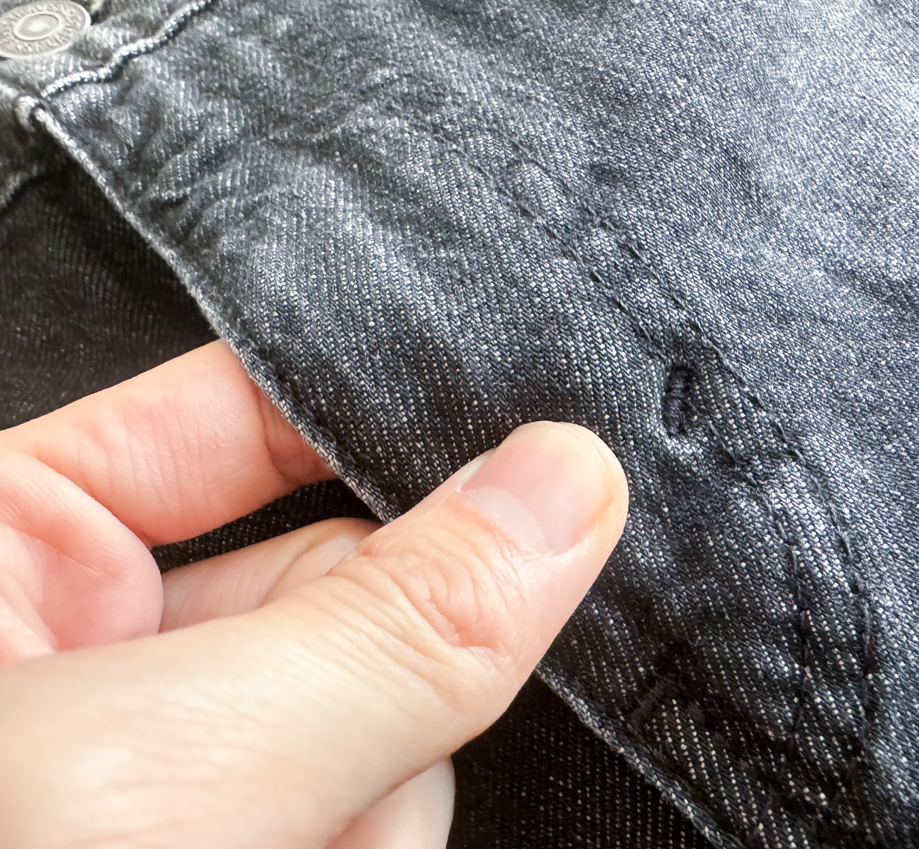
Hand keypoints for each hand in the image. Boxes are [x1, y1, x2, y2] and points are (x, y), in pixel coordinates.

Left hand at [0, 341, 627, 847]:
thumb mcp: (162, 779)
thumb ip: (387, 627)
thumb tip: (562, 492)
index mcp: (13, 548)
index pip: (249, 413)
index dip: (387, 423)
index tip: (526, 447)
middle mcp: (97, 652)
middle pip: (347, 591)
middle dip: (381, 677)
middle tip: (343, 752)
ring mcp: (180, 769)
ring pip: (384, 726)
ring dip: (375, 806)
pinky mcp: (250, 837)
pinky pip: (384, 816)